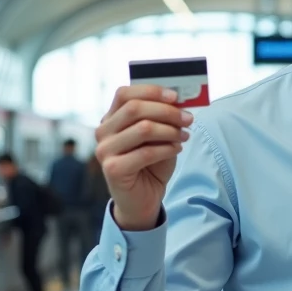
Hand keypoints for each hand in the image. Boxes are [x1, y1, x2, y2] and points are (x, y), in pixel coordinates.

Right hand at [95, 85, 194, 230]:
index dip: (151, 91)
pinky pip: (146, 152)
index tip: (176, 96)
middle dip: (167, 111)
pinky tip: (177, 149)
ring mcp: (105, 150)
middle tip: (188, 118)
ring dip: (170, 130)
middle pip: (134, 108)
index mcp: (111, 118)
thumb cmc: (151, 164)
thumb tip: (179, 100)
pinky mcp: (113, 169)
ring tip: (184, 136)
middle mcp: (103, 132)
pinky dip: (167, 148)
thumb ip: (162, 118)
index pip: (124, 94)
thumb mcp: (159, 136)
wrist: (143, 199)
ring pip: (142, 129)